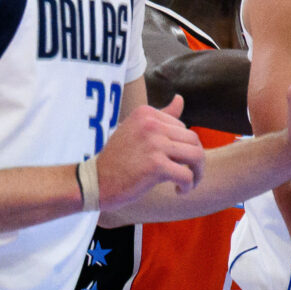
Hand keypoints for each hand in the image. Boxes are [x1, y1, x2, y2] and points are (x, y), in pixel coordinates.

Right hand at [95, 95, 206, 209]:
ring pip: (196, 155)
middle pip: (193, 140)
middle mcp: (151, 124)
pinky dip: (189, 185)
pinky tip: (180, 190)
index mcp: (146, 113)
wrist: (93, 183)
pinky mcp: (156, 166)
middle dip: (196, 159)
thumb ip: (161, 116)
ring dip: (197, 172)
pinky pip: (187, 175)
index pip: (182, 127)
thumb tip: (180, 98)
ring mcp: (154, 144)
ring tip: (189, 183)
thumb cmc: (117, 159)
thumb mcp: (135, 131)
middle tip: (189, 174)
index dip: (182, 146)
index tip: (175, 161)